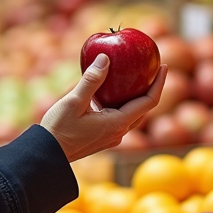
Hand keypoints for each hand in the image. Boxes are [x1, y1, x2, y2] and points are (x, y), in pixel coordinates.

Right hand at [40, 54, 167, 162]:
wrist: (48, 154)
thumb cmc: (59, 129)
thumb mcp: (73, 102)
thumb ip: (91, 80)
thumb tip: (106, 58)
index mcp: (118, 123)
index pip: (149, 101)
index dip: (159, 83)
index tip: (164, 66)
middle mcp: (119, 132)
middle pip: (144, 108)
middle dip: (150, 88)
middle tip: (152, 69)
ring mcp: (111, 136)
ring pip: (131, 114)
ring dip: (136, 96)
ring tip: (134, 78)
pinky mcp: (103, 137)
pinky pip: (119, 117)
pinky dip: (122, 102)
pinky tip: (110, 92)